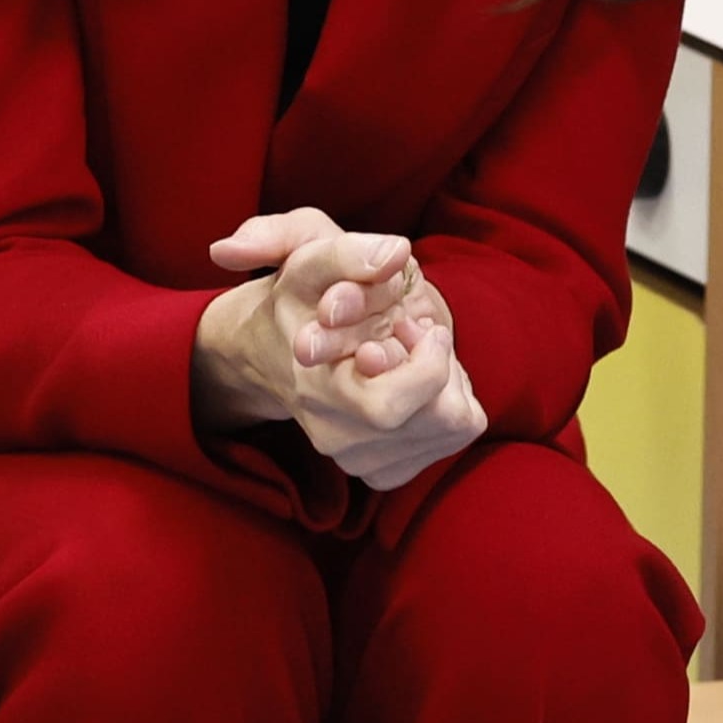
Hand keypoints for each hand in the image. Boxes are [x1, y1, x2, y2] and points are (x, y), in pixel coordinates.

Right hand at [194, 210, 489, 489]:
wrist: (270, 345)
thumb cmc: (300, 292)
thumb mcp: (306, 251)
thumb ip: (344, 252)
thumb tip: (395, 253)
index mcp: (314, 387)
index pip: (388, 409)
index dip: (425, 365)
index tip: (412, 324)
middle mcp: (333, 432)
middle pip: (438, 420)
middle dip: (446, 365)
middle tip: (419, 331)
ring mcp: (357, 458)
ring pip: (452, 428)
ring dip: (450, 380)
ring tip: (413, 352)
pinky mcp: (381, 471)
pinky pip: (451, 441)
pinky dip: (450, 405)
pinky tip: (419, 383)